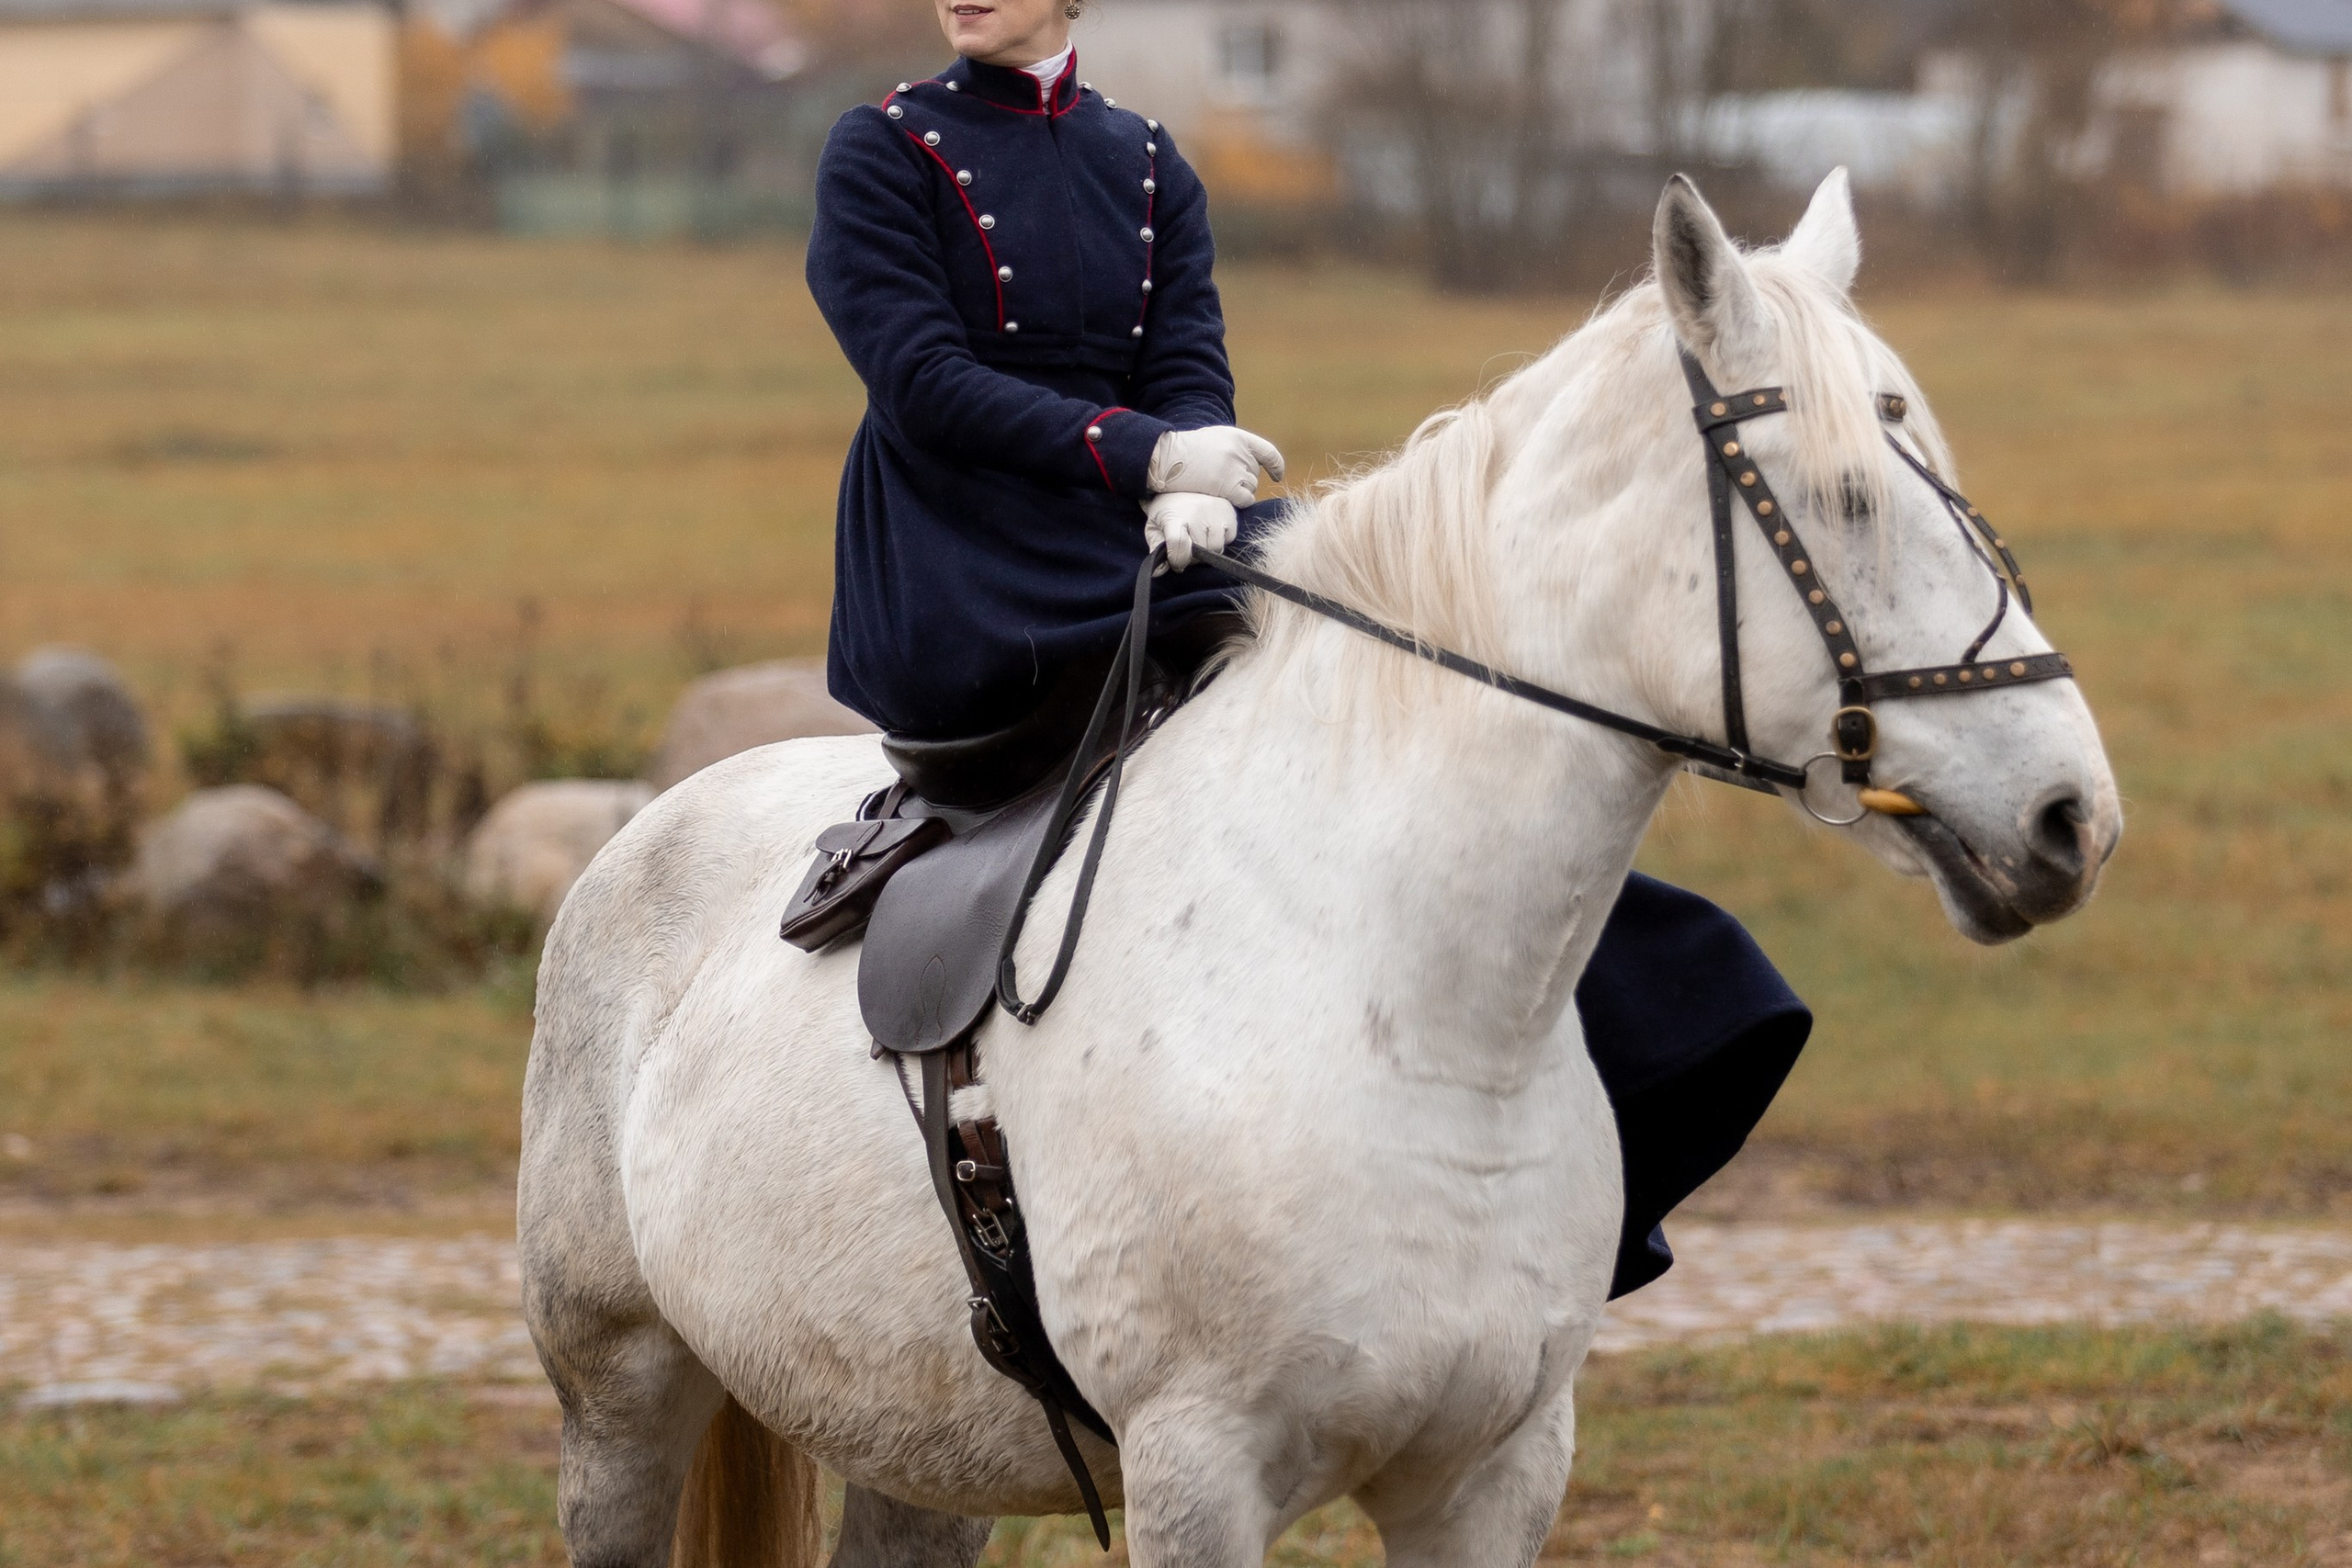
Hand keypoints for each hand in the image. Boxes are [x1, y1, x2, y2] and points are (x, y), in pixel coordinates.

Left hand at [1143, 491, 1237, 573]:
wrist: (1183, 481)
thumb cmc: (1167, 510)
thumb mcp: (1154, 527)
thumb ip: (1156, 548)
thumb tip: (1159, 572)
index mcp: (1174, 518)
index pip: (1179, 545)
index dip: (1178, 560)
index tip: (1176, 563)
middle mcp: (1197, 514)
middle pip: (1199, 552)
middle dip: (1192, 557)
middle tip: (1186, 548)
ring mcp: (1216, 513)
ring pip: (1216, 549)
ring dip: (1208, 550)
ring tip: (1198, 539)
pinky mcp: (1230, 514)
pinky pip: (1229, 539)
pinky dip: (1220, 539)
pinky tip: (1210, 530)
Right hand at [1146, 426, 1285, 507]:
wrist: (1167, 458)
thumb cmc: (1188, 451)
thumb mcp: (1216, 438)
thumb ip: (1236, 448)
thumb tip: (1255, 466)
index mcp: (1239, 437)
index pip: (1268, 453)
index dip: (1275, 466)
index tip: (1276, 475)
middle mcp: (1240, 452)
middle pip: (1255, 475)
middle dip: (1242, 480)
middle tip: (1219, 478)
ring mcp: (1235, 469)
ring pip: (1251, 488)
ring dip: (1238, 491)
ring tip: (1216, 484)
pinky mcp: (1229, 486)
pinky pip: (1246, 499)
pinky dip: (1239, 501)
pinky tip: (1223, 497)